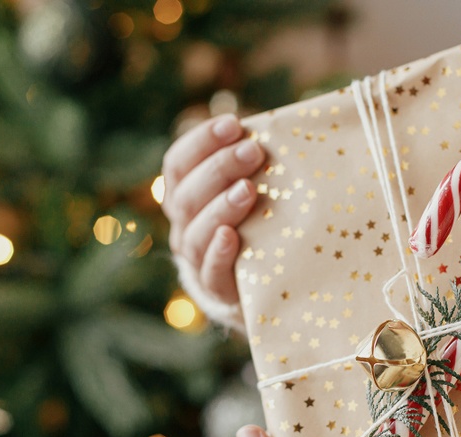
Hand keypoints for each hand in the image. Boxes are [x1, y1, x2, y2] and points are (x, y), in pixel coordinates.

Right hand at [162, 114, 264, 304]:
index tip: (233, 125)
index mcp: (185, 194)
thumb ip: (252, 163)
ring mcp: (196, 258)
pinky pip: (210, 271)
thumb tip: (283, 127)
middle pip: (186, 195)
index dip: (201, 142)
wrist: (260, 280)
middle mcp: (184, 225)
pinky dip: (218, 252)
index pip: (177, 164)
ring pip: (195, 233)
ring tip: (248, 189)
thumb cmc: (258, 218)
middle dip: (218, 168)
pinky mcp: (217, 287)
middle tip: (253, 151)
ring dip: (220, 207)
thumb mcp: (250, 186)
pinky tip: (231, 235)